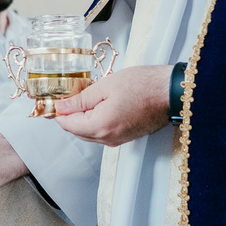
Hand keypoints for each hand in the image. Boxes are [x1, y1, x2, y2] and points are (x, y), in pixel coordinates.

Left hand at [53, 65, 171, 146]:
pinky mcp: (126, 137)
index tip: (55, 98)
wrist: (171, 92)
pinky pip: (103, 132)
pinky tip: (100, 104)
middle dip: (70, 114)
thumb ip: (80, 99)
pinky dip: (96, 120)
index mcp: (100, 127)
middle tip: (70, 93)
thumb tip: (61, 107)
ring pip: (90, 132)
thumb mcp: (106, 86)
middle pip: (77, 131)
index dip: (58, 111)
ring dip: (83, 117)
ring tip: (86, 95)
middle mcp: (108, 139)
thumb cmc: (143, 85)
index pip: (67, 124)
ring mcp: (118, 140)